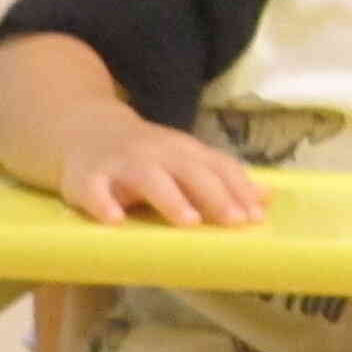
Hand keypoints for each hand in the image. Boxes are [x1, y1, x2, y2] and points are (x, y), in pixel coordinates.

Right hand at [50, 114, 266, 227]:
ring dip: (170, 198)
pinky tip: (114, 220)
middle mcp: (156, 154)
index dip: (237, 190)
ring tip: (188, 222)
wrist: (84, 129)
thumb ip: (221, 179)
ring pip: (148, 178)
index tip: (255, 217)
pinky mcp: (86, 178)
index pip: (217, 167)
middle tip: (233, 221)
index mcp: (182, 151)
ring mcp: (120, 164)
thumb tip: (267, 198)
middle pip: (189, 171)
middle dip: (214, 195)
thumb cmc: (143, 155)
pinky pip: (94, 191)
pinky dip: (103, 204)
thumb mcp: (184, 160)